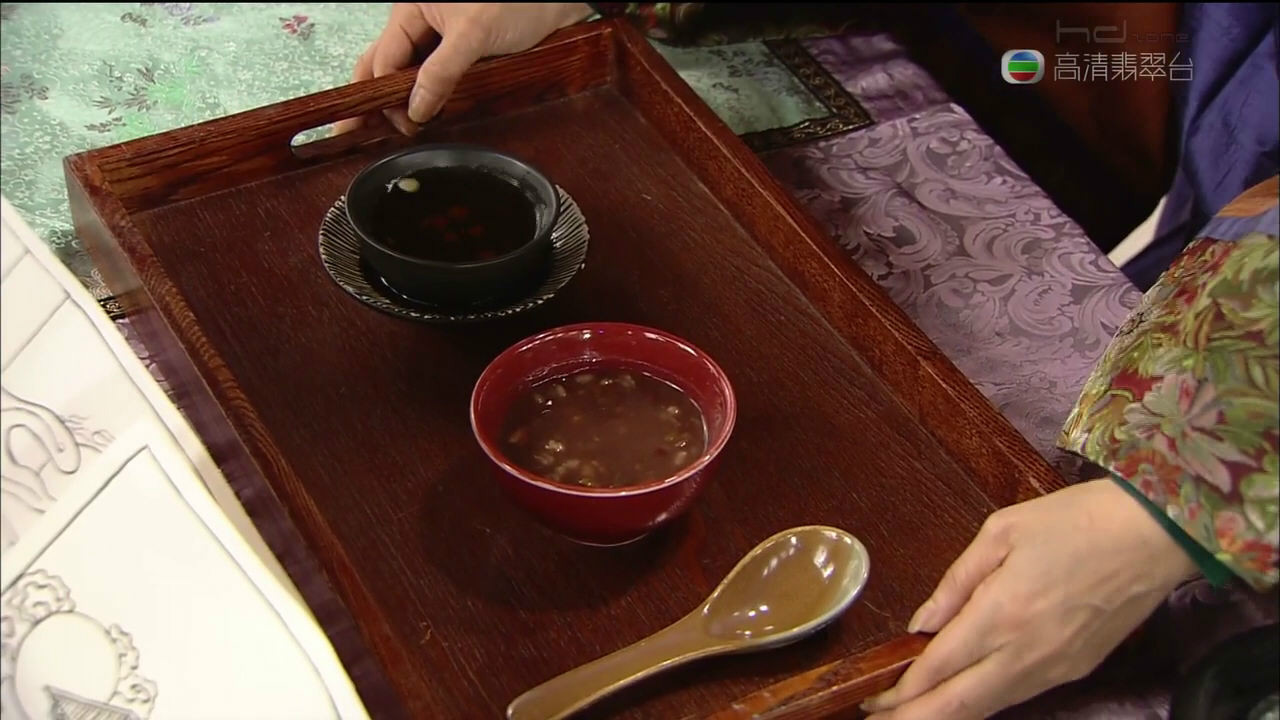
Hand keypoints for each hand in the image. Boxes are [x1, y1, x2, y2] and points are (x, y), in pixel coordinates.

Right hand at [339, 3, 592, 134]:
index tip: (400, 125)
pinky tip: (428, 116)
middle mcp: (419, 24)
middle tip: (372, 133)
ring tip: (403, 130)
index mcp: (411, 11)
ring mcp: (439, 39)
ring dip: (404, 101)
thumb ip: (440, 72)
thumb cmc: (516, 2)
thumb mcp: (473, 35)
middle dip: (378, 99)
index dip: (384, 95)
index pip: (382, 59)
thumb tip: (414, 109)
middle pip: (385, 66)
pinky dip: (429, 98)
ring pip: (408, 74)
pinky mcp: (461, 53)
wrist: (556, 0)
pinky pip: (434, 78)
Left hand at [863, 479, 1197, 719]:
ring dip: (947, 713)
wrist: (1154, 533)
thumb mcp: (1001, 532)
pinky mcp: (1076, 670)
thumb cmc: (1076, 521)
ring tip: (913, 711)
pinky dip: (984, 702)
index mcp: (1001, 613)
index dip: (901, 689)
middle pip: (959, 705)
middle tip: (880, 718)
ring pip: (990, 707)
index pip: (938, 667)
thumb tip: (922, 621)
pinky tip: (963, 694)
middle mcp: (1026, 651)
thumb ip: (956, 582)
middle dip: (914, 717)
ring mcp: (1054, 667)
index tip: (872, 696)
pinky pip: (1019, 695)